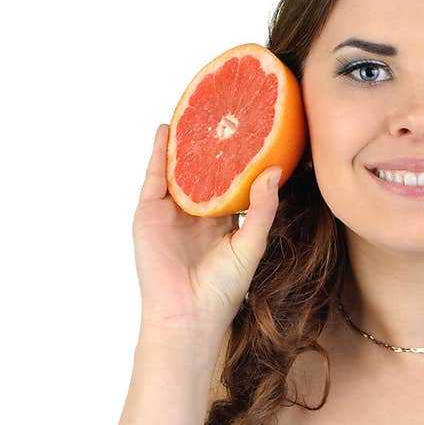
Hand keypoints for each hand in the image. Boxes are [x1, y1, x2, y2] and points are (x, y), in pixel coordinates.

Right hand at [132, 124, 282, 338]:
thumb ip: (262, 209)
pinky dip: (160, 153)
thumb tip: (274, 170)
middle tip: (226, 111)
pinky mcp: (150, 213)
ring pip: (179, 169)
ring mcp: (171, 212)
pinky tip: (168, 129)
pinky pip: (154, 176)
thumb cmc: (222, 290)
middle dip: (212, 144)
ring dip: (186, 142)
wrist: (187, 314)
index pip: (232, 182)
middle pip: (204, 171)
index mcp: (222, 222)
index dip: (240, 160)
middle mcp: (196, 214)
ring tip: (197, 110)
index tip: (254, 132)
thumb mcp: (250, 245)